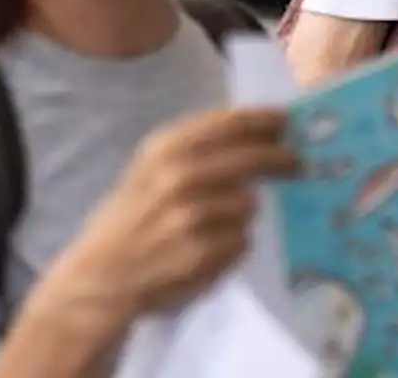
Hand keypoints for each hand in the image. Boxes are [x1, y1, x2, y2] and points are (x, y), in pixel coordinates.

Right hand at [47, 108, 299, 322]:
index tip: (287, 119)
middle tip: (299, 163)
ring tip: (225, 221)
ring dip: (248, 212)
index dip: (263, 119)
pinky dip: (236, 243)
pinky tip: (213, 247)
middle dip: (280, 159)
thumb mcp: (151, 168)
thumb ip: (198, 148)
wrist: (98, 277)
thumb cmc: (131, 217)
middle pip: (251, 159)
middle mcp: (178, 176)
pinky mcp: (201, 253)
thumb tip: (260, 130)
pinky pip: (241, 240)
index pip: (228, 123)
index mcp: (164, 148)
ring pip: (249, 204)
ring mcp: (190, 216)